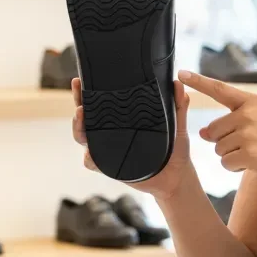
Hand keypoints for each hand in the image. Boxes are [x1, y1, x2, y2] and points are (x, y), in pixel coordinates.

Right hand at [71, 77, 193, 199]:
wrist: (177, 177)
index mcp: (124, 119)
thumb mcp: (177, 125)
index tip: (82, 79)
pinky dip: (89, 158)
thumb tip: (178, 84)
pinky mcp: (110, 167)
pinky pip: (93, 162)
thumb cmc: (175, 149)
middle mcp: (111, 132)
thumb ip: (178, 105)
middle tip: (79, 95)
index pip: (102, 102)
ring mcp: (108, 149)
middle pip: (87, 116)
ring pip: (84, 137)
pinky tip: (90, 152)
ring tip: (81, 116)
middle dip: (79, 103)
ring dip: (78, 127)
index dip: (89, 91)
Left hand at [178, 70, 256, 188]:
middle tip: (249, 145)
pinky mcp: (248, 153)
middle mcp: (247, 114)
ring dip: (232, 156)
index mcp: (251, 101)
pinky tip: (255, 163)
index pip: (219, 89)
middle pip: (212, 130)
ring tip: (256, 153)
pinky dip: (235, 168)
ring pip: (218, 148)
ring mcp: (247, 133)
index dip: (198, 81)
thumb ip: (232, 122)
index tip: (181, 74)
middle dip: (223, 142)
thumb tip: (202, 132)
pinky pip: (225, 163)